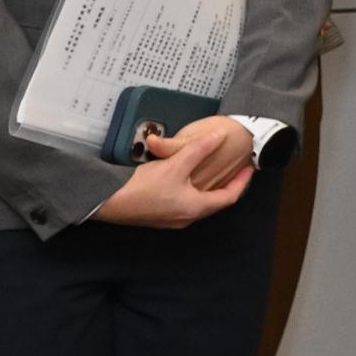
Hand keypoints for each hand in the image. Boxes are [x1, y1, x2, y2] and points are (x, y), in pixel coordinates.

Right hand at [94, 118, 255, 227]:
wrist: (105, 202)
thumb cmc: (142, 187)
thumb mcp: (175, 164)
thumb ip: (199, 148)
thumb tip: (220, 136)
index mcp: (196, 208)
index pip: (229, 197)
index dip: (242, 182)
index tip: (250, 168)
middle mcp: (186, 218)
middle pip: (214, 201)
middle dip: (227, 185)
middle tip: (235, 170)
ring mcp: (171, 219)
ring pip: (198, 202)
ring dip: (208, 188)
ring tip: (215, 173)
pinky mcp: (157, 215)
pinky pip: (183, 203)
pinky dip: (192, 191)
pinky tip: (186, 179)